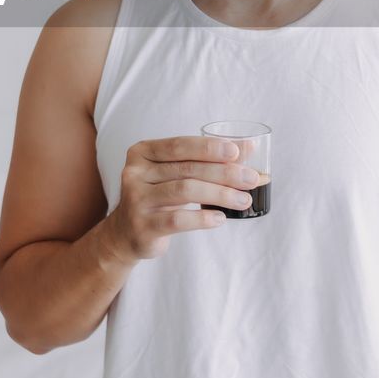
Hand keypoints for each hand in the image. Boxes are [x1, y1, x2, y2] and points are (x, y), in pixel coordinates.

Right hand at [106, 135, 262, 261]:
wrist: (127, 232)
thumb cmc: (159, 195)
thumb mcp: (177, 172)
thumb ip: (207, 159)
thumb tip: (249, 147)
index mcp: (142, 152)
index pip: (179, 145)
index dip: (208, 147)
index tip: (236, 152)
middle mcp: (135, 173)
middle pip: (186, 169)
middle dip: (224, 173)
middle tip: (252, 178)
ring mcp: (136, 200)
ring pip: (184, 191)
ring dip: (220, 194)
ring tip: (243, 200)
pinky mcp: (143, 226)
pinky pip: (177, 219)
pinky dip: (203, 218)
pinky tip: (221, 218)